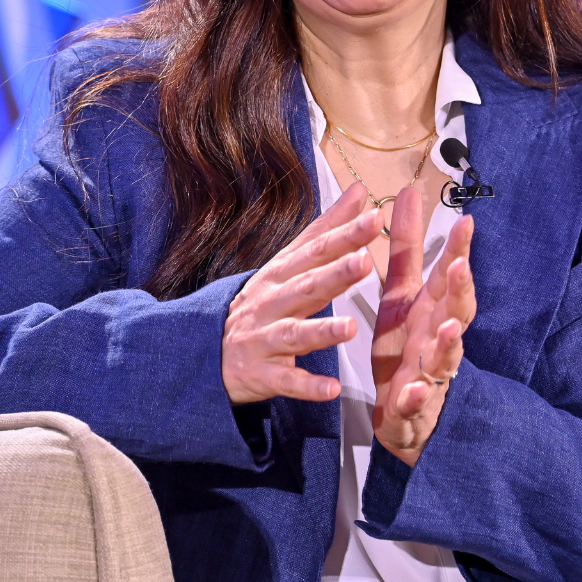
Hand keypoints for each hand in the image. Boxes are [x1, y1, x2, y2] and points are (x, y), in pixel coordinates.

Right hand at [222, 182, 377, 404]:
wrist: (206, 351)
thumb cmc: (261, 304)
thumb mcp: (289, 263)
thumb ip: (327, 228)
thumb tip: (361, 191)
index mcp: (282, 273)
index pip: (316, 250)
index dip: (345, 235)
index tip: (375, 219)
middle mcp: (272, 302)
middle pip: (306, 286)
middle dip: (334, 275)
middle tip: (365, 261)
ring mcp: (264, 339)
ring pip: (294, 333)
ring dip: (321, 331)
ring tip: (350, 328)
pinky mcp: (261, 374)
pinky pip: (286, 381)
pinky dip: (307, 386)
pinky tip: (332, 390)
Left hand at [371, 187, 475, 464]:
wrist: (402, 413)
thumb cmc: (405, 347)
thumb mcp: (400, 293)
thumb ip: (406, 247)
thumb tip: (409, 192)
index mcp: (431, 310)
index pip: (450, 276)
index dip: (459, 250)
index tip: (466, 222)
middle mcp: (437, 338)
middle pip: (456, 312)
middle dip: (460, 291)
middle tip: (461, 267)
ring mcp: (430, 373)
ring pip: (445, 357)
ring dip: (448, 343)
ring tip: (448, 328)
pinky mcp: (414, 406)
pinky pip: (417, 403)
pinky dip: (416, 398)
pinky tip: (413, 390)